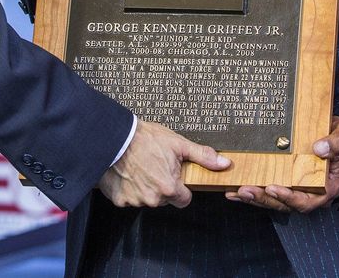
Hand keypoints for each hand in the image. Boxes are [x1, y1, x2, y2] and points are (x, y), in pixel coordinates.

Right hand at [99, 120, 230, 208]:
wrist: (114, 136)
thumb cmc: (145, 138)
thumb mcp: (178, 143)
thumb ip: (202, 156)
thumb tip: (223, 164)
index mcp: (169, 188)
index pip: (184, 200)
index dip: (181, 188)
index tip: (174, 176)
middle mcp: (152, 199)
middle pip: (165, 199)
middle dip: (163, 186)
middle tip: (155, 167)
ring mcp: (135, 201)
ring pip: (147, 199)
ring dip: (146, 187)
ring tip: (141, 167)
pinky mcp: (119, 199)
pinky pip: (129, 198)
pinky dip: (129, 188)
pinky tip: (128, 173)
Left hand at [225, 116, 338, 212]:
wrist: (338, 137)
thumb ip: (335, 143)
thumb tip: (319, 148)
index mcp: (326, 188)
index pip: (306, 200)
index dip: (289, 197)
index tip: (273, 188)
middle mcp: (311, 194)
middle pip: (285, 204)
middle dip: (264, 199)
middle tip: (245, 191)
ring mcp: (298, 190)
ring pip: (274, 200)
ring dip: (255, 198)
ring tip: (236, 192)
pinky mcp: (287, 183)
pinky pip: (269, 191)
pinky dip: (253, 192)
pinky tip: (235, 190)